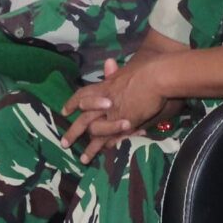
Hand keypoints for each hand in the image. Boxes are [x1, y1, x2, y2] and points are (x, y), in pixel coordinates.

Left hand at [60, 58, 175, 160]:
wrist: (158, 76)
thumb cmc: (145, 69)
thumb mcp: (126, 69)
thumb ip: (116, 72)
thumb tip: (108, 62)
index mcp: (104, 87)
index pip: (82, 95)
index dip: (72, 103)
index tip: (64, 111)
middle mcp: (104, 101)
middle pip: (84, 119)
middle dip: (73, 132)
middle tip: (64, 143)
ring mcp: (114, 113)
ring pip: (96, 132)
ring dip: (89, 147)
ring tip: (82, 160)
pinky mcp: (126, 123)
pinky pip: (112, 137)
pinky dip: (107, 146)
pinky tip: (103, 154)